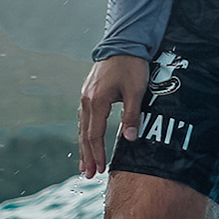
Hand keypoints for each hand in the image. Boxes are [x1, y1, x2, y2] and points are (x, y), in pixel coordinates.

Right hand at [78, 54, 150, 177]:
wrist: (123, 43)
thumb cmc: (132, 66)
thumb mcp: (136, 91)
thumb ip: (131, 115)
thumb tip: (129, 138)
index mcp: (96, 101)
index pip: (94, 135)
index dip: (98, 154)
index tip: (100, 169)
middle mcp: (86, 100)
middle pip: (84, 135)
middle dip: (87, 156)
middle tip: (88, 175)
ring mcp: (85, 96)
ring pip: (82, 127)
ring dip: (84, 147)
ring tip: (85, 165)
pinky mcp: (88, 93)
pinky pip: (84, 118)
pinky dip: (84, 134)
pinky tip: (86, 142)